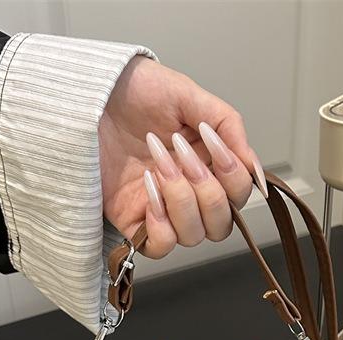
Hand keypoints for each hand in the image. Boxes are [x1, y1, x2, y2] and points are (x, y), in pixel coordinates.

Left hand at [99, 56, 265, 257]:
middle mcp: (190, 192)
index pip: (240, 194)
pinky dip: (160, 223)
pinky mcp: (135, 222)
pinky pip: (162, 246)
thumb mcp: (189, 95)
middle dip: (207, 191)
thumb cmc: (133, 91)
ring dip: (181, 200)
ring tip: (158, 164)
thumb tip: (255, 169)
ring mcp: (163, 209)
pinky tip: (147, 188)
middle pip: (222, 224)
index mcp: (209, 164)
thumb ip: (229, 127)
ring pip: (195, 236)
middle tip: (180, 154)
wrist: (87, 96)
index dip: (233, 177)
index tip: (212, 145)